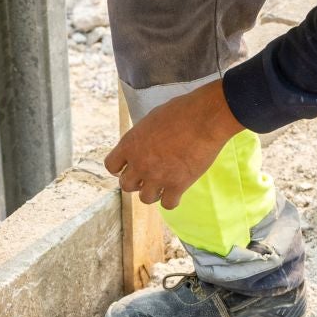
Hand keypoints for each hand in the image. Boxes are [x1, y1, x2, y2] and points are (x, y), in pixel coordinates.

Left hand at [104, 80, 242, 207]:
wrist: (204, 119)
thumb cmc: (180, 111)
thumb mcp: (151, 120)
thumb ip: (142, 137)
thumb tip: (142, 144)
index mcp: (130, 145)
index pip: (112, 166)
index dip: (121, 167)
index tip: (130, 166)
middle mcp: (139, 164)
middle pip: (126, 185)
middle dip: (136, 181)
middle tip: (148, 175)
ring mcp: (157, 177)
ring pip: (145, 198)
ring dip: (153, 192)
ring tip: (163, 184)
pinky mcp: (177, 186)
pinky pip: (168, 204)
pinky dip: (172, 200)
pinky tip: (177, 191)